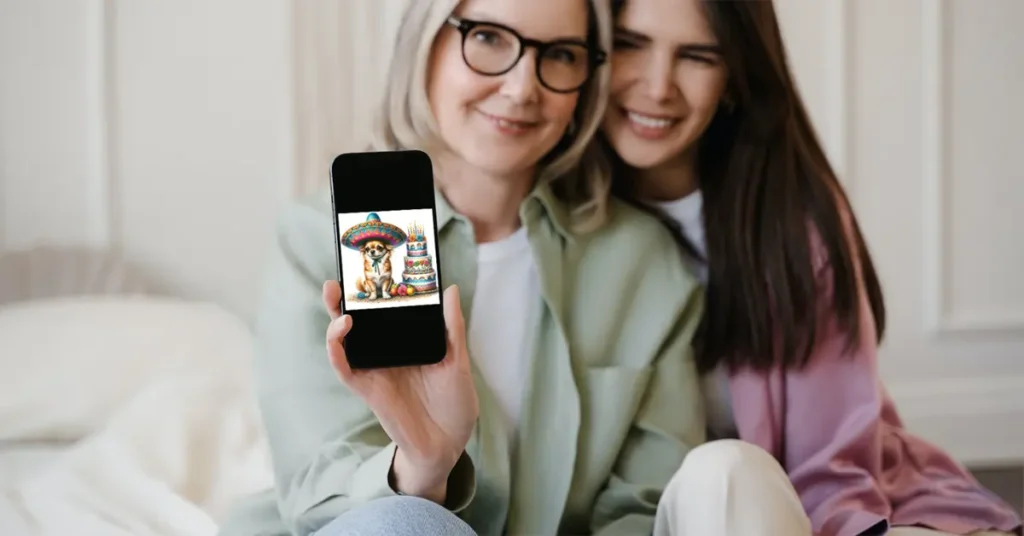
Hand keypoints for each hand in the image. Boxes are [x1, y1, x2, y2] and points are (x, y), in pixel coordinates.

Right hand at [323, 281, 478, 502]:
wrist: (449, 444)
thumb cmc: (454, 403)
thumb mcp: (458, 360)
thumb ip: (451, 327)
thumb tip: (450, 288)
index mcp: (406, 342)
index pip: (385, 310)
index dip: (374, 288)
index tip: (372, 261)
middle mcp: (385, 352)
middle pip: (357, 319)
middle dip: (344, 296)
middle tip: (340, 272)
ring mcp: (374, 369)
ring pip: (344, 339)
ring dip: (335, 316)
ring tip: (337, 296)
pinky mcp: (367, 388)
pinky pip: (344, 367)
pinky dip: (337, 349)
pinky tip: (340, 331)